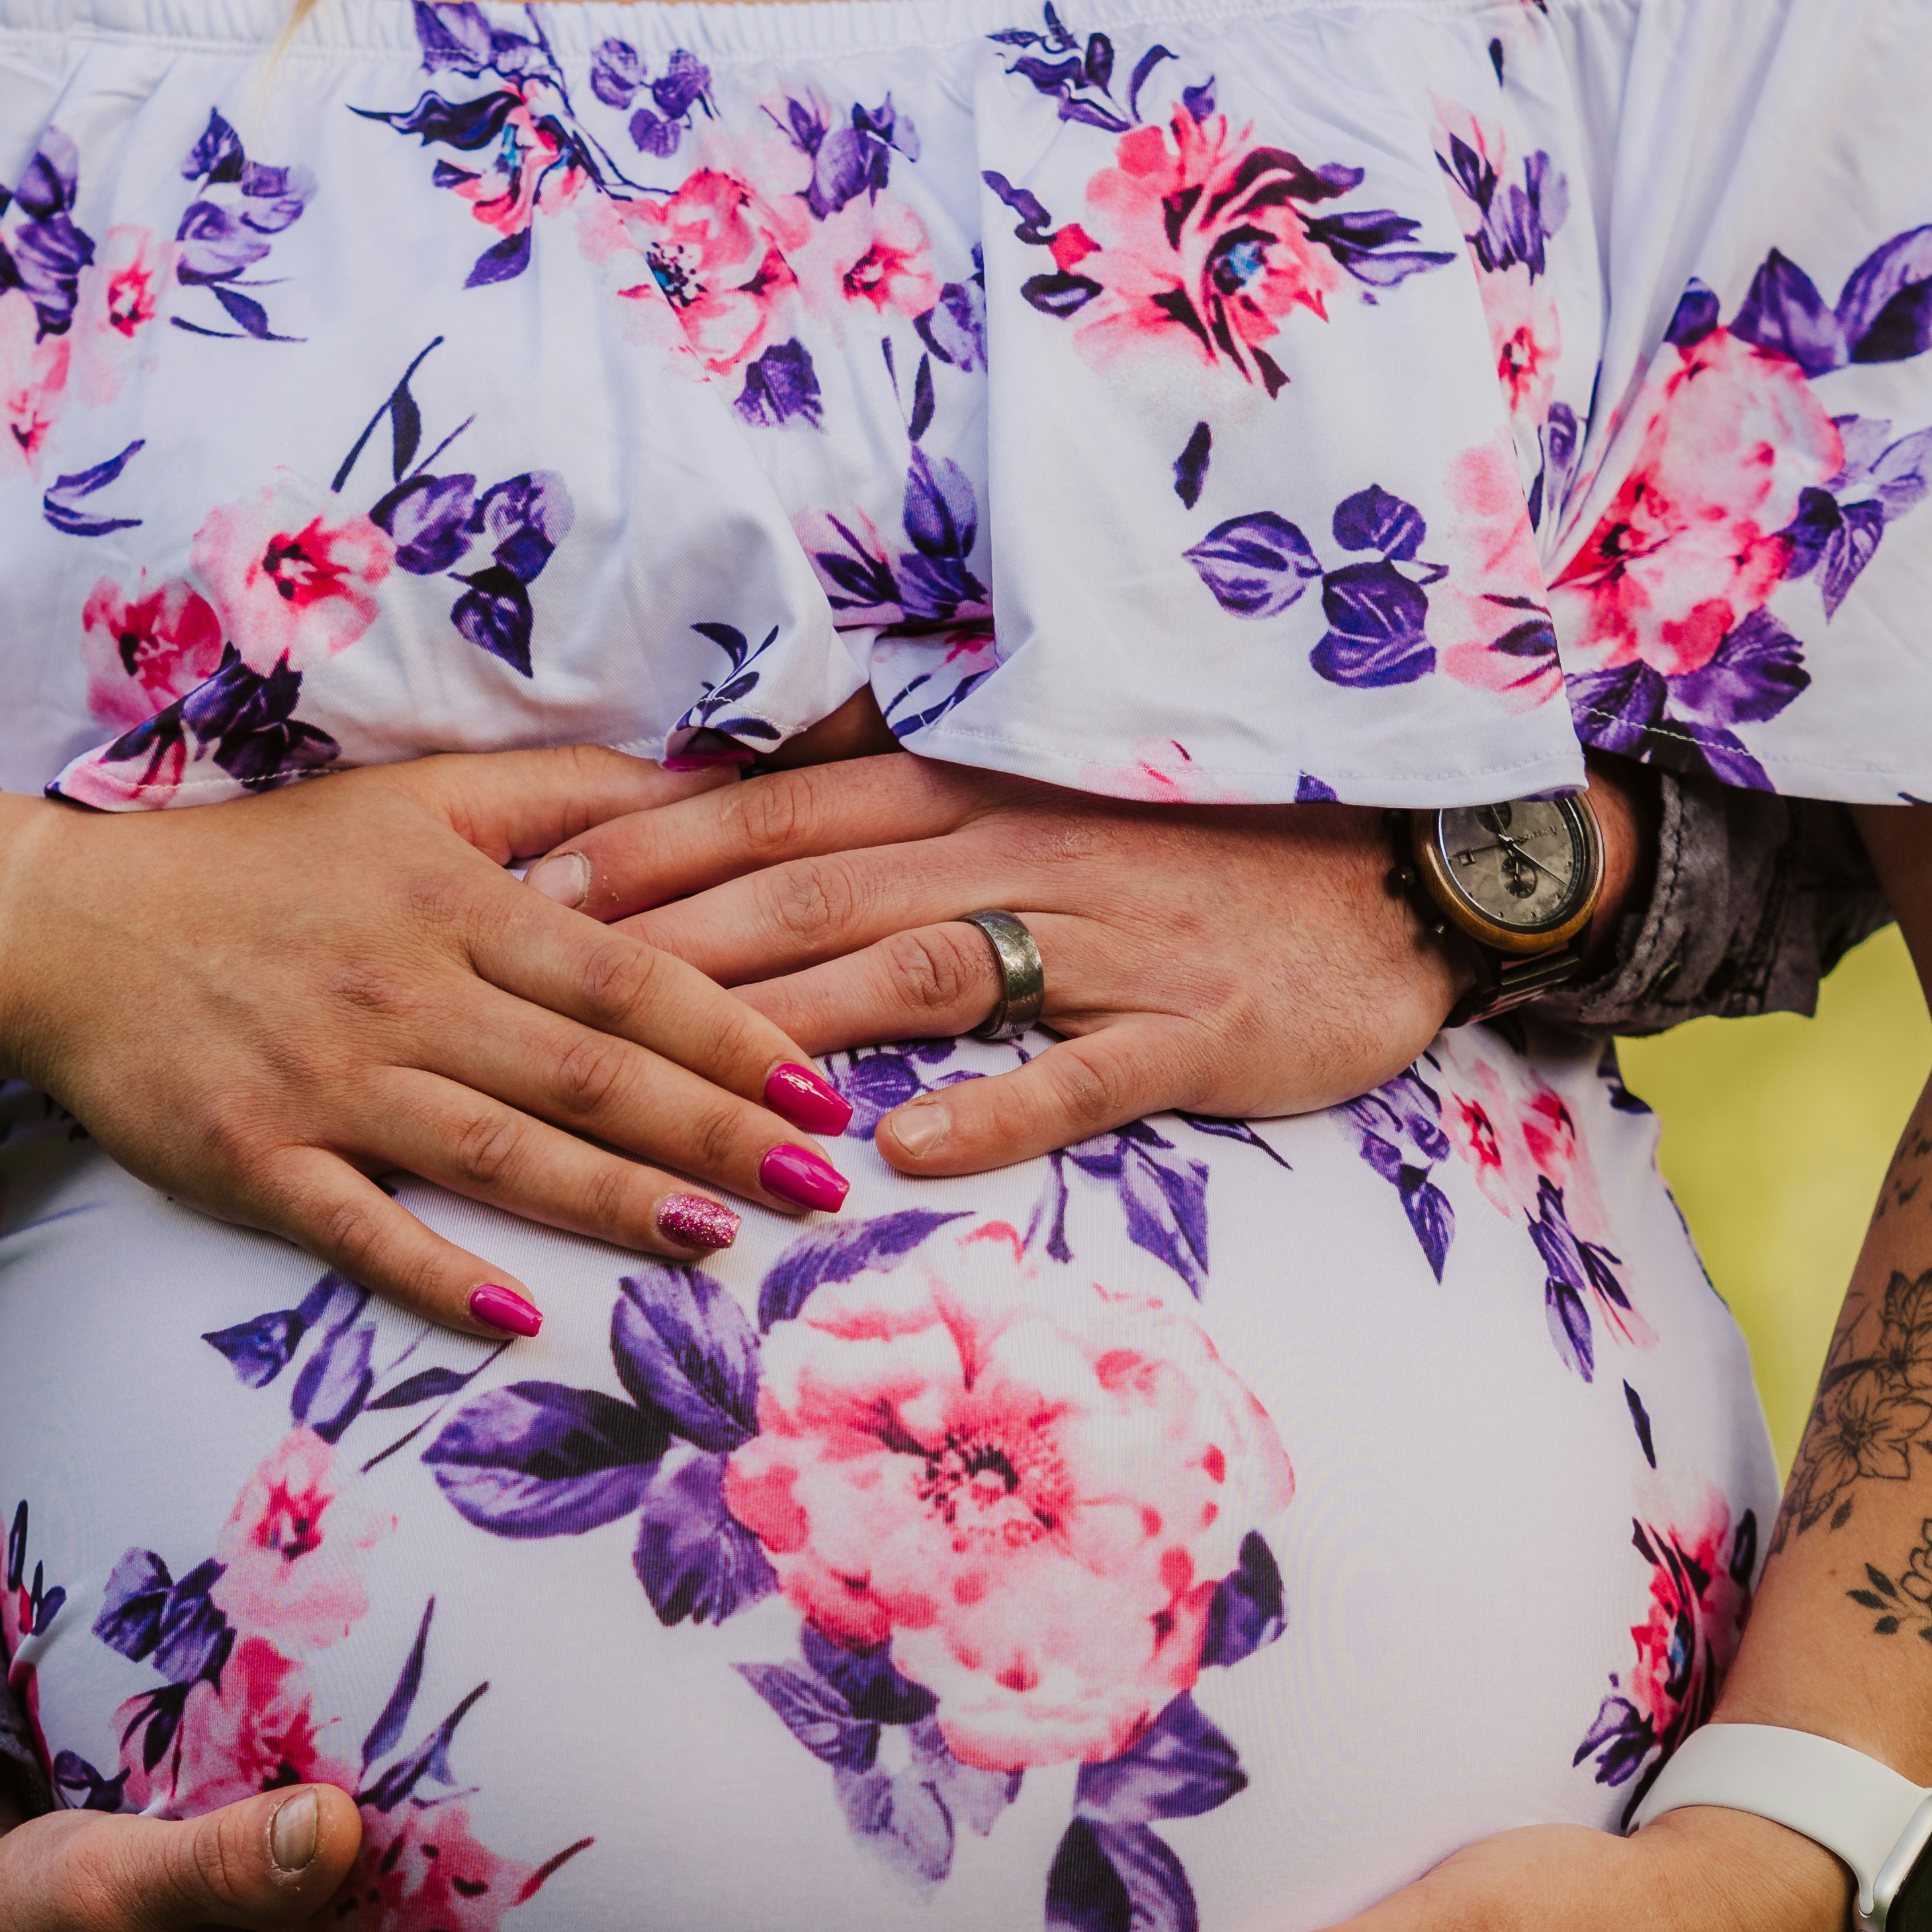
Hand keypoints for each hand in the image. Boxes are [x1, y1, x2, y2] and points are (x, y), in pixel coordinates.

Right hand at [0, 747, 862, 1339]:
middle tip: (819, 1190)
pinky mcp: (250, 1159)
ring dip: (613, 1202)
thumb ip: (563, 793)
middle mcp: (403, 993)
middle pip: (587, 1073)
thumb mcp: (415, 796)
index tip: (821, 1094)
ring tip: (715, 1241)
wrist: (65, 924)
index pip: (627, 979)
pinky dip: (434, 1273)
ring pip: (497, 1151)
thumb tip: (707, 781)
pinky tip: (517, 1314)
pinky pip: (358, 1229)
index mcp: (453, 904)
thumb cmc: (260, 865)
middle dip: (714, 1134)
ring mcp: (326, 1084)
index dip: (734, 1037)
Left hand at [532, 756, 1460, 1176]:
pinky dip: (987, 1108)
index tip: (522, 889)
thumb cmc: (1204, 847)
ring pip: (917, 974)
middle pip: (811, 892)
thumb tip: (749, 777)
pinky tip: (898, 1154)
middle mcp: (1020, 850)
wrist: (1408, 876)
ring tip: (673, 1079)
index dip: (645, 848)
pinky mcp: (1186, 1031)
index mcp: (972, 789)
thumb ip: (902, 792)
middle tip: (532, 988)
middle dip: (663, 939)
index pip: (774, 812)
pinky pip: (1074, 1070)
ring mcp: (1105, 942)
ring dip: (792, 1029)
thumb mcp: (1044, 791)